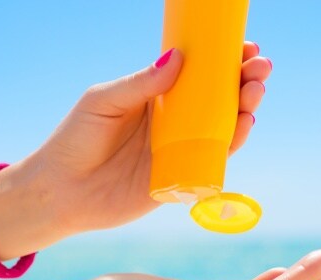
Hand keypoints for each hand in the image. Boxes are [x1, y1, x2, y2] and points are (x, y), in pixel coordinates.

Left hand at [25, 42, 271, 235]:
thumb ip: (140, 84)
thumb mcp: (104, 102)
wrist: (60, 191)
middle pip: (216, 99)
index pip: (196, 75)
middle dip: (242, 81)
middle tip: (260, 67)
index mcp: (154, 98)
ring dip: (243, 109)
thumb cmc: (75, 140)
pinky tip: (244, 125)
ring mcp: (177, 151)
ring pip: (220, 128)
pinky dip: (232, 144)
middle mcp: (170, 123)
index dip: (222, 61)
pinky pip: (212, 161)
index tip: (244, 47)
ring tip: (255, 91)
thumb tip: (178, 58)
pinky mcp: (179, 179)